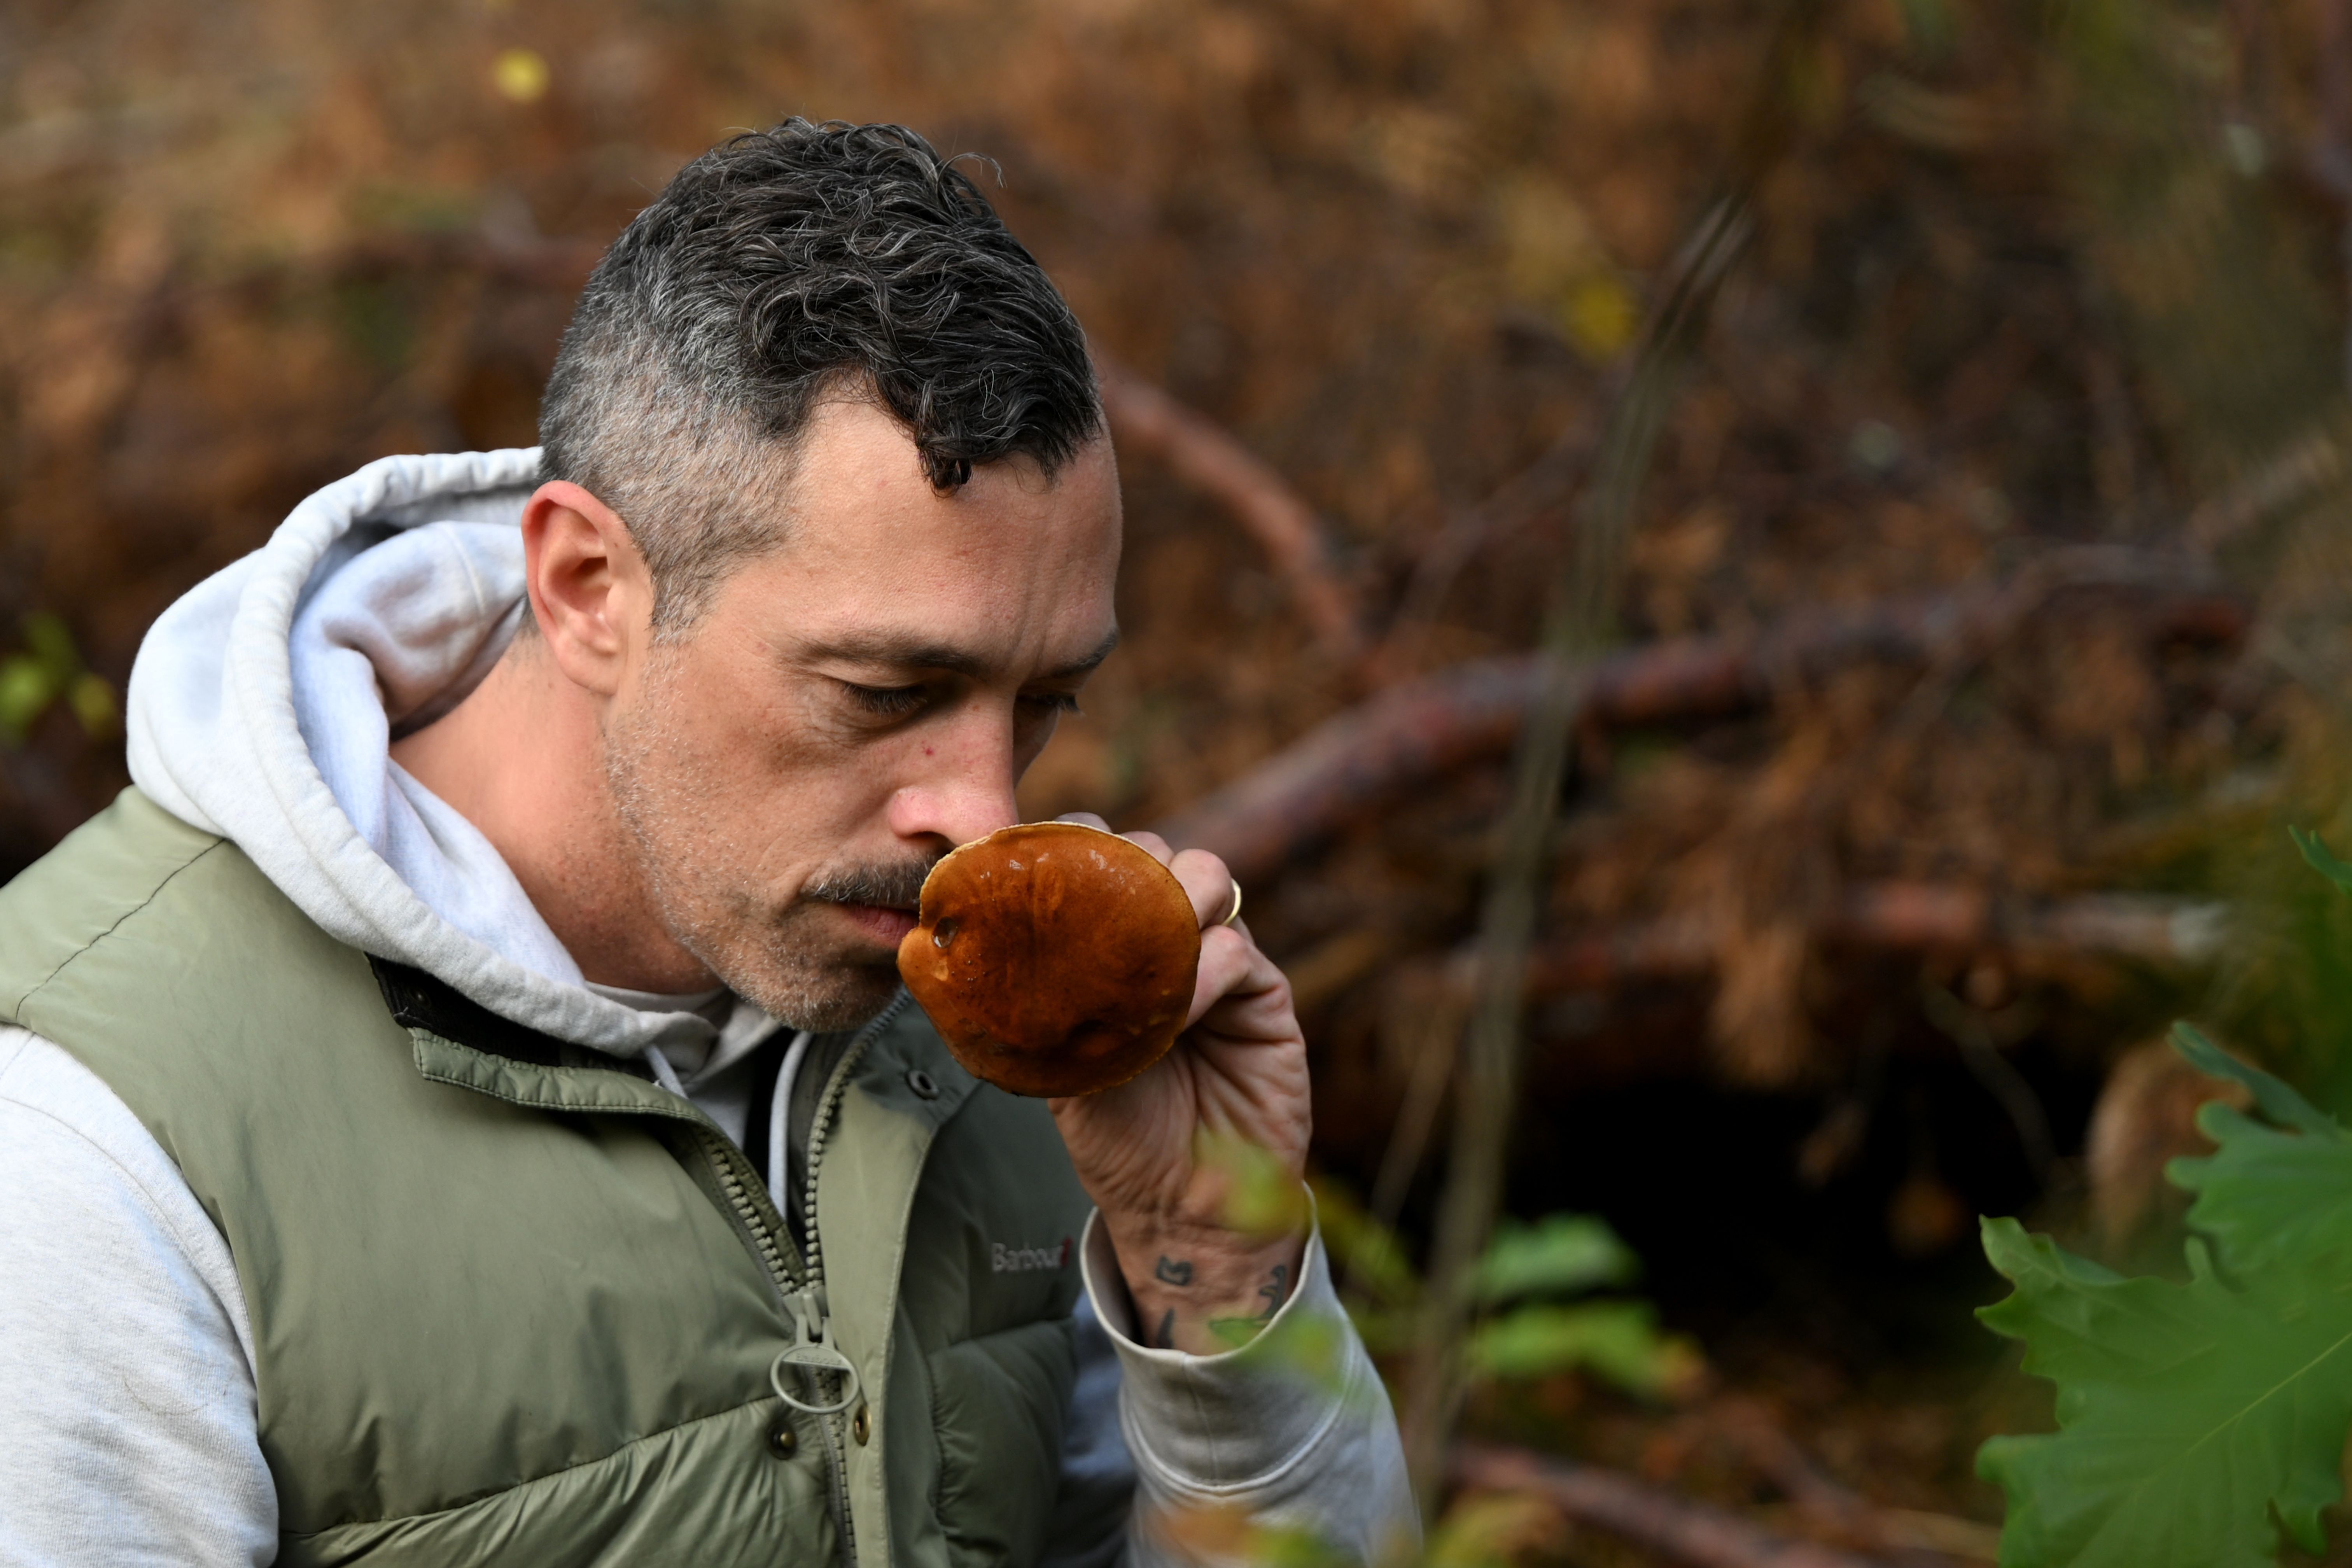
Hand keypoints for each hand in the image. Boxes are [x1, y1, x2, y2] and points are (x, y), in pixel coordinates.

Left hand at [1046, 815, 1309, 1354]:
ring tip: (1147, 951)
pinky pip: (1238, 948)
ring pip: (1208, 875)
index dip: (1072, 838)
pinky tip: (1180, 1007)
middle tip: (1099, 904)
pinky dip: (1206, 967)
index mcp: (1110, 938)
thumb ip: (998, 1003)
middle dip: (1125, 861)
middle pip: (1152, 850)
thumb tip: (914, 948)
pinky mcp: (1263, 994)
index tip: (1041, 859)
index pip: (1094, 851)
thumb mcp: (1040, 1064)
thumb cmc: (1113, 1131)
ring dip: (1173, 897)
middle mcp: (1166, 934)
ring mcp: (1220, 957)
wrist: (1180, 1206)